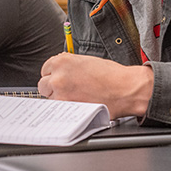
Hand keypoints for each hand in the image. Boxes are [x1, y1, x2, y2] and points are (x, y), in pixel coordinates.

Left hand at [38, 53, 153, 119]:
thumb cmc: (112, 76)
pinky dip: (66, 108)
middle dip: (53, 87)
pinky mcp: (68, 108)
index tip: (60, 77)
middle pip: (43, 85)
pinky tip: (78, 103)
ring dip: (59, 98)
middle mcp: (58, 77)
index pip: (45, 69)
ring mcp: (61, 94)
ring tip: (76, 96)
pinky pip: (59, 109)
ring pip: (50, 98)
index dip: (54, 74)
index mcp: (62, 61)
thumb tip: (59, 70)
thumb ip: (69, 65)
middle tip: (67, 89)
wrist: (126, 89)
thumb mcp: (86, 61)